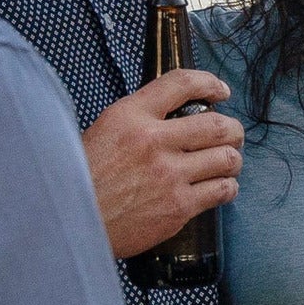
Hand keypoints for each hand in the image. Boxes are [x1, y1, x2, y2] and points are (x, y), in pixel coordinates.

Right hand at [86, 67, 242, 259]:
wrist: (70, 221)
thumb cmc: (81, 178)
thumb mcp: (102, 132)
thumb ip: (138, 120)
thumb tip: (175, 117)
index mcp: (130, 116)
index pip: (181, 84)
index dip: (209, 83)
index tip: (221, 91)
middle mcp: (153, 141)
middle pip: (218, 125)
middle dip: (233, 130)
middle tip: (231, 136)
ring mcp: (168, 175)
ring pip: (227, 159)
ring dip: (232, 160)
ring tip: (226, 163)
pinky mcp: (178, 207)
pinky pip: (222, 191)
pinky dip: (227, 187)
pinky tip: (220, 187)